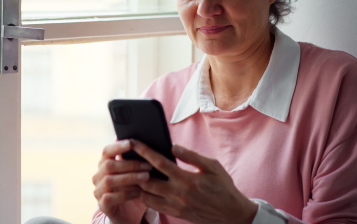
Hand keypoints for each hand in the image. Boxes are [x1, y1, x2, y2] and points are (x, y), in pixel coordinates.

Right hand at [92, 139, 152, 223]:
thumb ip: (133, 159)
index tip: (131, 143)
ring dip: (129, 177)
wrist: (127, 214)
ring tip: (146, 177)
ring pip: (110, 180)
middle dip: (130, 164)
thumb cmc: (131, 188)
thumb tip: (143, 141)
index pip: (106, 151)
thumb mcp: (133, 173)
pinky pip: (111, 197)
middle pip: (109, 165)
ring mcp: (98, 191)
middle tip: (148, 165)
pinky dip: (126, 194)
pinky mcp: (102, 205)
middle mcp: (98, 176)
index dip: (117, 146)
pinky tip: (139, 192)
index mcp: (104, 164)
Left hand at [132, 140, 256, 223]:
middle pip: (147, 180)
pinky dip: (143, 195)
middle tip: (124, 156)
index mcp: (187, 180)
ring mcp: (175, 206)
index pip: (159, 163)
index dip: (145, 151)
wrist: (232, 214)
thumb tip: (173, 146)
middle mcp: (178, 194)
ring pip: (146, 195)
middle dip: (134, 167)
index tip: (134, 142)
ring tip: (128, 170)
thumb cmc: (223, 187)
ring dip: (136, 182)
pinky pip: (152, 205)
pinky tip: (140, 185)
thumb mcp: (213, 167)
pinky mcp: (175, 214)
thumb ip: (191, 156)